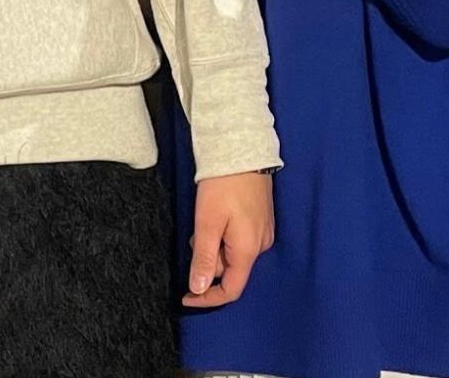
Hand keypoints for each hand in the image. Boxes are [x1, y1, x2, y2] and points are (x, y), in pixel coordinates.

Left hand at [185, 170, 274, 307]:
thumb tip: (198, 289)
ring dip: (214, 244)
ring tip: (206, 218)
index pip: (231, 289)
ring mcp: (262, 232)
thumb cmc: (224, 185)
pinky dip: (222, 234)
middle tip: (195, 234)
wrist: (242, 150)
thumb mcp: (207, 223)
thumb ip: (204, 258)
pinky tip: (216, 214)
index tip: (186, 296)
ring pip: (232, 253)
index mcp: (248, 250)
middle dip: (208, 259)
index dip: (207, 298)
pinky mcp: (260, 221)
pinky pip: (238, 239)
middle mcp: (260, 245)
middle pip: (229, 269)